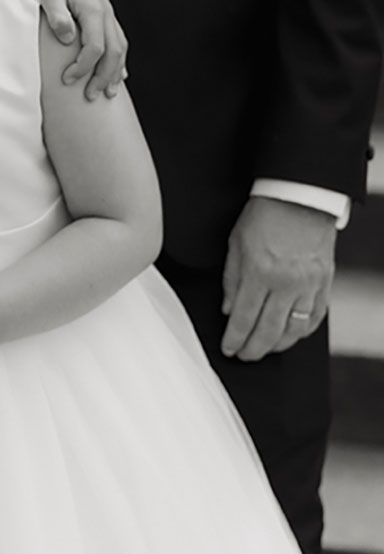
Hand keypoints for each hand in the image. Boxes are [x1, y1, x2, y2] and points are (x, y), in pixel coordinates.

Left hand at [31, 0, 126, 99]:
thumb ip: (57, 15)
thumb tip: (68, 39)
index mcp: (93, 10)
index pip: (95, 48)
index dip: (83, 67)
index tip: (67, 80)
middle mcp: (105, 13)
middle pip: (113, 52)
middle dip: (103, 77)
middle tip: (91, 97)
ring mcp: (107, 13)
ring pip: (120, 47)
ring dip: (115, 71)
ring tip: (109, 92)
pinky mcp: (105, 12)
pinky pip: (119, 39)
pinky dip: (119, 58)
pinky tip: (118, 71)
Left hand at [221, 195, 335, 360]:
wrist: (299, 197)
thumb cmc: (264, 215)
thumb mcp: (235, 243)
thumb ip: (231, 280)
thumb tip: (229, 310)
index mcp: (259, 272)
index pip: (244, 318)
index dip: (234, 339)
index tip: (228, 349)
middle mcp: (286, 283)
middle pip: (269, 331)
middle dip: (253, 349)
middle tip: (244, 355)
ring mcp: (309, 285)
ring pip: (294, 330)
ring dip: (278, 345)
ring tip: (265, 347)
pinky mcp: (324, 282)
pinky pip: (315, 317)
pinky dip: (303, 331)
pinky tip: (291, 334)